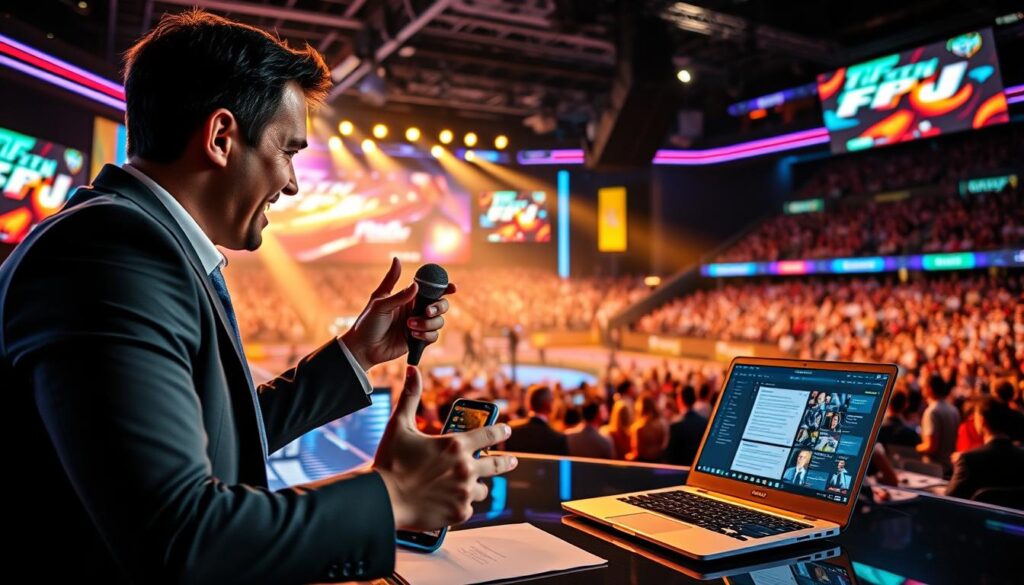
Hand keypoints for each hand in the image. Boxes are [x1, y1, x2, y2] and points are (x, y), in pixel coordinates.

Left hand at [341, 257, 455, 369]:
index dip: (444, 287)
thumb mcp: (379, 303)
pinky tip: (412, 335)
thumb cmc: (367, 322)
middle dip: (439, 307)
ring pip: (438, 321)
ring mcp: (418, 324)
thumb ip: (399, 293)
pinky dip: (426, 335)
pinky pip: (433, 336)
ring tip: (409, 326)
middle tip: (426, 311)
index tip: (453, 288)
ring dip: (427, 323)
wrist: (362, 347)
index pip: (430, 288)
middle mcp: (415, 309)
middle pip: (440, 304)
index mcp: (408, 296)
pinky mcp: (418, 339)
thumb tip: (415, 282)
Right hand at [374, 366, 517, 530]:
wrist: (383, 499)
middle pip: (497, 464)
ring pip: (482, 489)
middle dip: (506, 462)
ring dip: (477, 486)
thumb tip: (412, 369)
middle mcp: (465, 467)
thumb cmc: (390, 461)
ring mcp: (464, 492)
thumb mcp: (399, 425)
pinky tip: (452, 502)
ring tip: (469, 486)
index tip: (507, 430)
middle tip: (512, 461)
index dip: (501, 431)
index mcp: (455, 444)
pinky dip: (461, 504)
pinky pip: (468, 507)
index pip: (489, 434)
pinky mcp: (459, 512)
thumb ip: (410, 397)